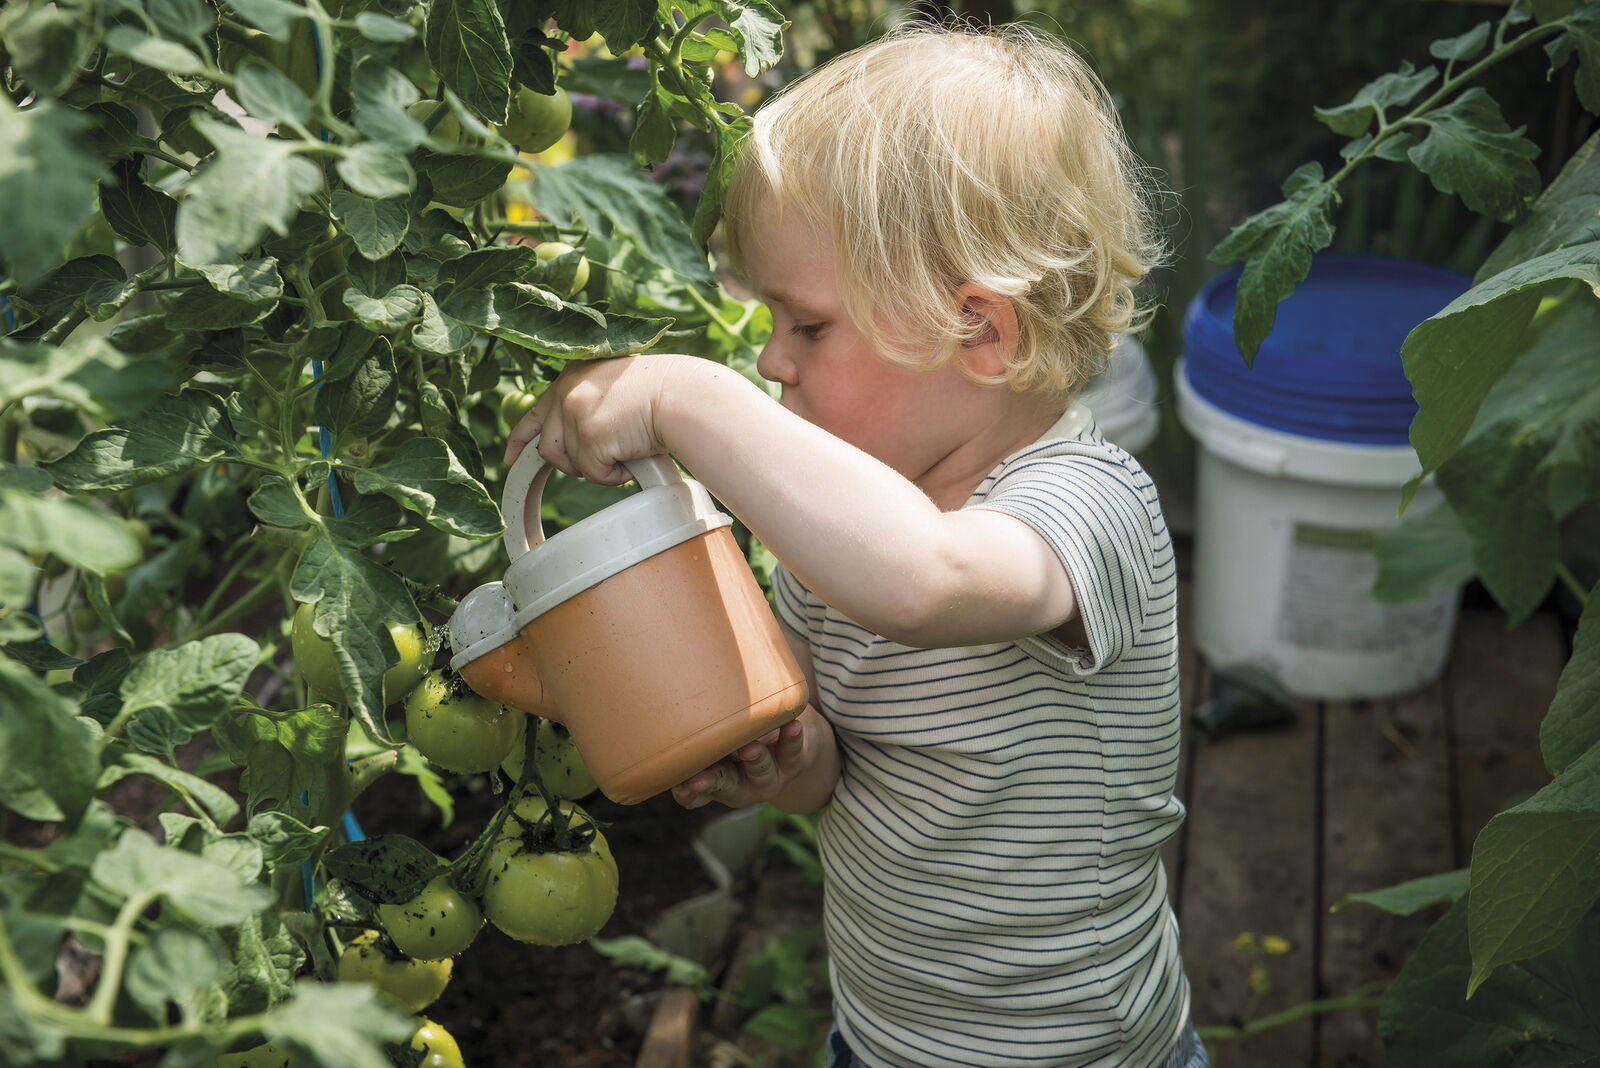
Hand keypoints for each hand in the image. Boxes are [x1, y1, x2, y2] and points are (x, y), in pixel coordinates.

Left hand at [503, 353, 690, 483]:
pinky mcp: (588, 435)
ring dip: (596, 468)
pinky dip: (614, 476)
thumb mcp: (616, 390)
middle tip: (602, 463)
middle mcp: (566, 388)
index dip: (520, 439)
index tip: (511, 459)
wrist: (685, 397)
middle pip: (549, 446)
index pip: (535, 411)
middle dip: (572, 464)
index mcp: (572, 373)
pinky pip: (593, 474)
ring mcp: (574, 411)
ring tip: (626, 453)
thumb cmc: (665, 395)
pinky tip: (633, 458)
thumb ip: (590, 405)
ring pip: (569, 464)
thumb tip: (575, 441)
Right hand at [671, 708, 830, 810]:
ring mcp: (768, 776)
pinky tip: (791, 726)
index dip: (687, 793)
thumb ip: (702, 726)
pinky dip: (791, 738)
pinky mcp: (794, 760)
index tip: (679, 786)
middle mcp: (740, 783)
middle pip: (723, 784)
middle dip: (711, 782)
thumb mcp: (720, 736)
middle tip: (698, 780)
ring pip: (760, 771)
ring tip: (749, 748)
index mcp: (715, 778)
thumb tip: (673, 695)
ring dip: (754, 759)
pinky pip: (793, 750)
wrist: (788, 742)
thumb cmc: (740, 735)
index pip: (696, 793)